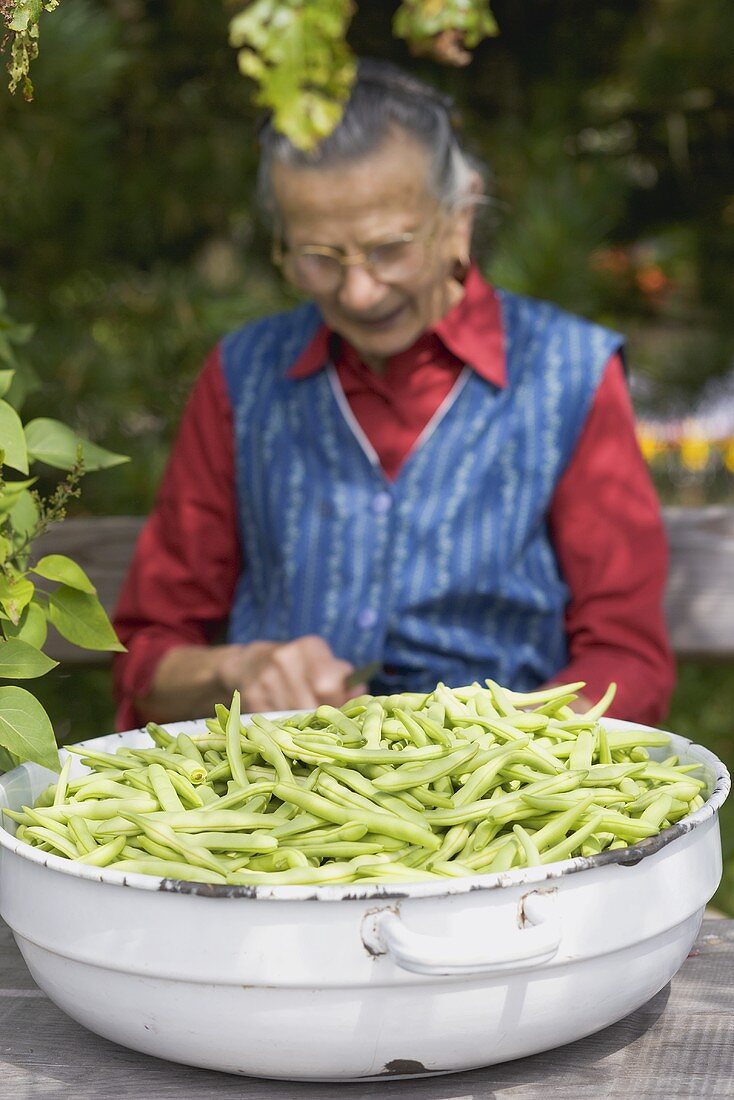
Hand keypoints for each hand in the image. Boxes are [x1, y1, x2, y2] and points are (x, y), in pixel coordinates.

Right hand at [218, 635, 366, 713]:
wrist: (249, 664)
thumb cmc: (298, 667)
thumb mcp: (322, 663)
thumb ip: (344, 679)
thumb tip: (361, 693)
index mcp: (309, 647)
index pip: (329, 684)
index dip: (338, 703)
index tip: (340, 710)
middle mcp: (285, 658)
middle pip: (312, 703)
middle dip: (322, 717)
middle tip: (324, 722)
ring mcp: (265, 678)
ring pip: (294, 717)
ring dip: (303, 725)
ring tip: (304, 721)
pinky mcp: (251, 696)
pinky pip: (275, 722)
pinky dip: (284, 727)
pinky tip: (286, 720)